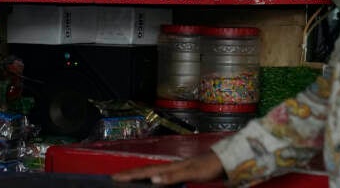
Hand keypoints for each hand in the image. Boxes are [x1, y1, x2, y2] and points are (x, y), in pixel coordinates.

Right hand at [111, 151, 225, 184]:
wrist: (224, 160)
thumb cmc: (208, 167)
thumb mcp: (191, 173)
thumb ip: (172, 176)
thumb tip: (152, 179)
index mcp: (171, 167)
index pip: (146, 171)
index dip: (130, 175)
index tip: (115, 177)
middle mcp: (171, 166)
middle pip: (146, 169)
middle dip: (130, 173)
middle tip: (115, 176)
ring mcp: (176, 168)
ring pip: (152, 171)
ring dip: (139, 174)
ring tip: (127, 177)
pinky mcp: (181, 172)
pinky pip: (161, 174)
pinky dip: (152, 176)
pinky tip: (151, 180)